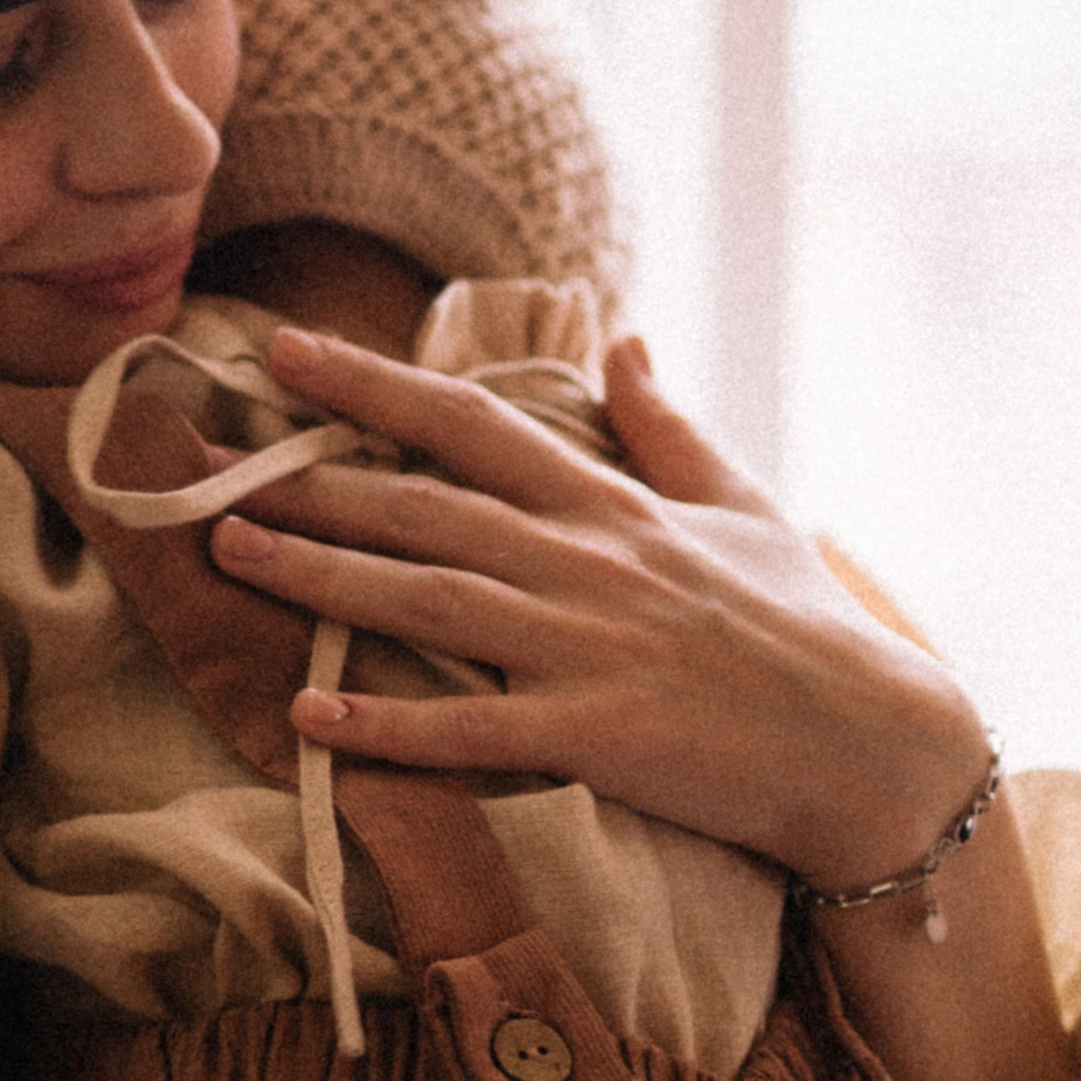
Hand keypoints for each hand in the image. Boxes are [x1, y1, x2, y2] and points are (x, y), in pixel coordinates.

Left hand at [209, 329, 990, 888]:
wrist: (871, 744)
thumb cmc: (805, 624)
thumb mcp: (744, 502)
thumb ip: (667, 424)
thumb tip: (624, 337)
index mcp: (612, 504)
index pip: (470, 424)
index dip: (371, 388)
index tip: (285, 355)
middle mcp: (587, 562)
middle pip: (423, 507)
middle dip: (310, 483)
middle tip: (209, 468)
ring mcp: (588, 649)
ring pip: (428, 601)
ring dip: (321, 580)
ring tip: (230, 558)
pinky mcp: (597, 737)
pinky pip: (470, 732)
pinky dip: (386, 724)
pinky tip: (307, 716)